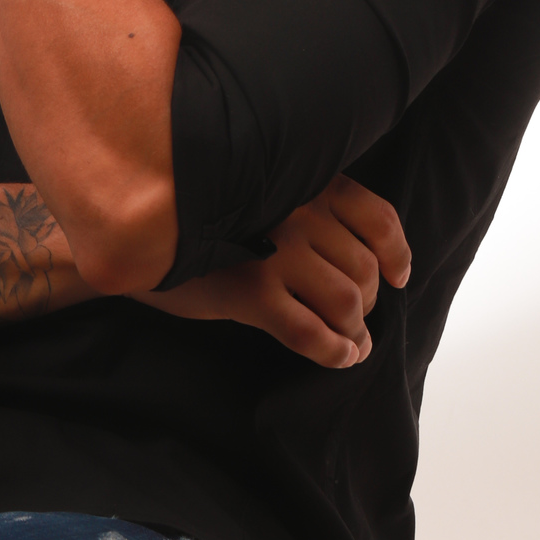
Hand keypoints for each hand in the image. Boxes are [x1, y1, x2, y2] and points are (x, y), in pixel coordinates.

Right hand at [128, 174, 409, 369]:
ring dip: (356, 332)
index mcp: (306, 182)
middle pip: (363, 269)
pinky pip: (310, 332)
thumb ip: (307, 209)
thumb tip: (365, 259)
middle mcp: (297, 211)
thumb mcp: (262, 194)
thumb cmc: (205, 216)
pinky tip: (340, 358)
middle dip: (369, 302)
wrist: (141, 231)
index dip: (396, 253)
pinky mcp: (249, 291)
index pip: (377, 217)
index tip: (398, 276)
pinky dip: (335, 353)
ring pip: (345, 302)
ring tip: (353, 343)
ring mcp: (274, 251)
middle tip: (358, 318)